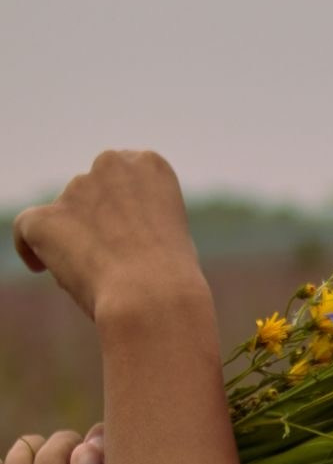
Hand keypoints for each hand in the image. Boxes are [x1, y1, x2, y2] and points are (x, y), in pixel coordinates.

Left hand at [11, 149, 205, 324]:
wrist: (156, 298)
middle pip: (92, 192)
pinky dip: (31, 246)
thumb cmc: (174, 279)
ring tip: (98, 277)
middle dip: (96, 220)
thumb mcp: (172, 236)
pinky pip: (27, 227)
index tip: (128, 234)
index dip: (123, 208)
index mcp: (150, 165)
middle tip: (111, 258)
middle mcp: (111, 165)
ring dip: (74, 238)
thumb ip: (139, 221)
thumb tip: (105, 234)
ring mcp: (76, 187)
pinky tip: (40, 267)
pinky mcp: (45, 216)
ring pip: (65, 214)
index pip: (124, 178)